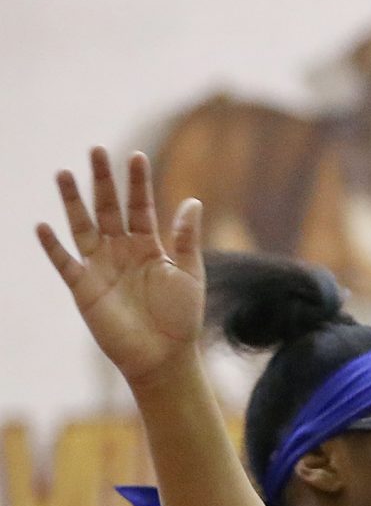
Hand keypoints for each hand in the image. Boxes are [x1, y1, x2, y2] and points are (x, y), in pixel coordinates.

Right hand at [35, 148, 205, 385]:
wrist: (164, 355)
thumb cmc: (181, 317)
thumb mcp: (189, 273)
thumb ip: (186, 238)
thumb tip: (192, 200)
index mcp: (149, 245)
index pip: (141, 206)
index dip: (137, 182)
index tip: (136, 156)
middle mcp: (121, 250)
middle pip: (109, 208)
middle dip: (102, 180)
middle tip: (96, 150)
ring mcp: (100, 266)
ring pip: (82, 226)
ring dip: (72, 201)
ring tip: (63, 173)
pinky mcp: (83, 287)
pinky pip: (64, 262)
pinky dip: (53, 246)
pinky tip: (42, 226)